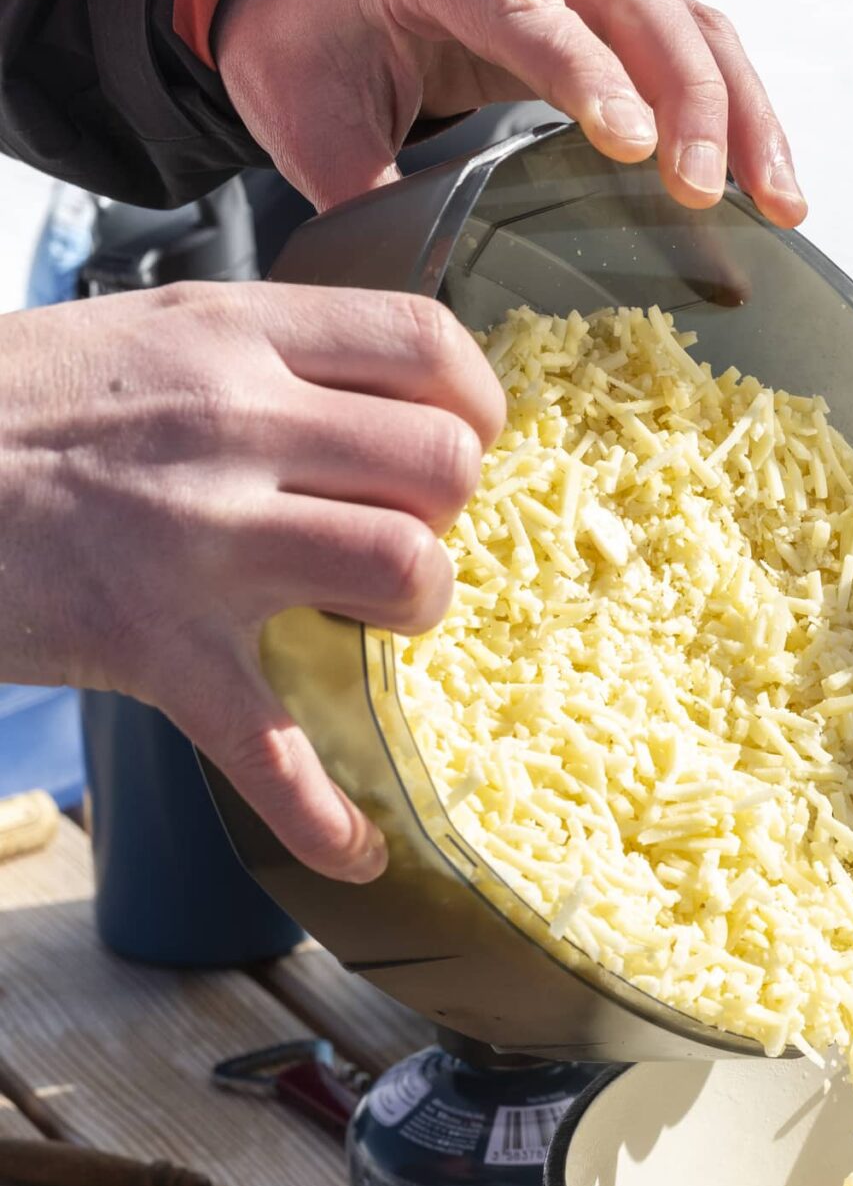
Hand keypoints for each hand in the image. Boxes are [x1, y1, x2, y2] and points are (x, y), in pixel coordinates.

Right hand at [0, 283, 502, 880]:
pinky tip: (356, 851)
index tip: (457, 447)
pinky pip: (275, 753)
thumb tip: (368, 400)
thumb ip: (256, 356)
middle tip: (396, 537)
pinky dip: (326, 821)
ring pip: (404, 572)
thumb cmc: (10, 410)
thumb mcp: (141, 336)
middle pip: (442, 467)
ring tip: (371, 628)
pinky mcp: (156, 648)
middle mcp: (233, 424)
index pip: (425, 348)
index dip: (474, 408)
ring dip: (415, 615)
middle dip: (448, 516)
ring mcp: (199, 540)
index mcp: (232, 334)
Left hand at [216, 0, 805, 222]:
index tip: (630, 145)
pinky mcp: (612, 1)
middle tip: (707, 195)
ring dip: (741, 109)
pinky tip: (771, 189)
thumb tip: (424, 298)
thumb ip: (364, 193)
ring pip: (686, 15)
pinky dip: (742, 111)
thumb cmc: (305, 46)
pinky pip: (696, 42)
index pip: (522, 7)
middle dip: (686, 96)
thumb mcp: (304, 121)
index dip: (582, 71)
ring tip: (780, 204)